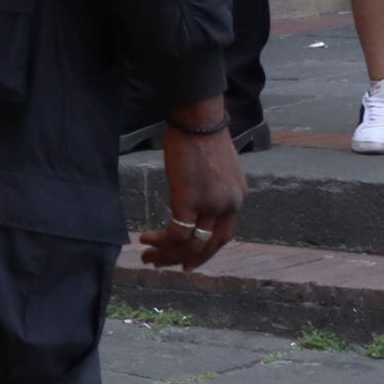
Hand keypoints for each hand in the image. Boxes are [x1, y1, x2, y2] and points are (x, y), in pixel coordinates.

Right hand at [134, 101, 242, 270]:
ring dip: (168, 254)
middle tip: (163, 264)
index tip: (187, 262)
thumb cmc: (201, 135)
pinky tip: (146, 238)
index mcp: (237, 198)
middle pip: (209, 245)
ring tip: (148, 256)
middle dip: (184, 260)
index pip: (223, 235)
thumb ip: (212, 188)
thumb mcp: (216, 168)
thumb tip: (195, 198)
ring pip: (191, 244)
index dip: (204, 252)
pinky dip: (161, 240)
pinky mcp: (190, 199)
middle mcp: (229, 205)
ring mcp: (211, 204)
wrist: (198, 119)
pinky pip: (177, 232)